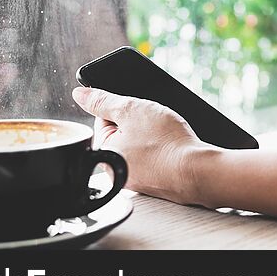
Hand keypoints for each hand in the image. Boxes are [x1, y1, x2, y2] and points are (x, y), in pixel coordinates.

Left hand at [72, 87, 221, 205]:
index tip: (140, 109)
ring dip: (153, 134)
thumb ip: (102, 100)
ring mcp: (137, 179)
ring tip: (166, 134)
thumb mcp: (131, 110)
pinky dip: (163, 149)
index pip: (104, 118)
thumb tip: (79, 94)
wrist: (197, 170)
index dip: (124, 107)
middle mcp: (116, 170)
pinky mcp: (156, 181)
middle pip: (123, 131)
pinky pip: (155, 157)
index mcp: (102, 153)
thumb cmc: (166, 142)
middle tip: (155, 121)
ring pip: (142, 143)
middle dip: (140, 121)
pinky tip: (172, 146)